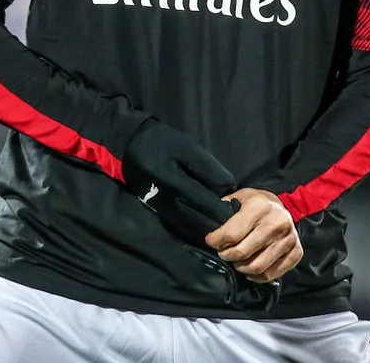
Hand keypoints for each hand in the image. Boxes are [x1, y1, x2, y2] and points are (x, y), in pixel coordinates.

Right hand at [121, 118, 238, 246]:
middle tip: (236, 218)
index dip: (226, 210)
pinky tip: (207, 218)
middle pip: (201, 221)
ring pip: (192, 227)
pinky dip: (197, 224)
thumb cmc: (161, 143)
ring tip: (224, 219)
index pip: (207, 205)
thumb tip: (228, 189)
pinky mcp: (159, 212)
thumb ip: (210, 169)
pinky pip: (183, 224)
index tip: (240, 210)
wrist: (130, 147)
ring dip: (209, 225)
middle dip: (220, 222)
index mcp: (175, 185)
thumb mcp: (188, 148)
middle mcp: (168, 203)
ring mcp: (162, 210)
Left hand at [205, 188, 302, 283]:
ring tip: (236, 261)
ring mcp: (288, 240)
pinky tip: (249, 269)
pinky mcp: (296, 253)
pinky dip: (256, 276)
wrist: (288, 207)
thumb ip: (226, 208)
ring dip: (241, 267)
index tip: (211, 241)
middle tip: (223, 253)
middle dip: (226, 255)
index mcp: (260, 207)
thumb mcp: (241, 196)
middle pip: (242, 252)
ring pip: (256, 267)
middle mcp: (276, 224)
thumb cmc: (259, 203)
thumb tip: (209, 225)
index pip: (231, 234)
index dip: (216, 241)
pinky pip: (271, 274)